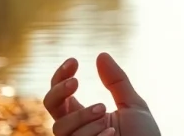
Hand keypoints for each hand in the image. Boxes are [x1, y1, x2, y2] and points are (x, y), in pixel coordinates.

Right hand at [43, 52, 161, 135]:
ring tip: (106, 114)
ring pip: (61, 127)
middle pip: (49, 106)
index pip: (61, 94)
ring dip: (85, 117)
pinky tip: (112, 133)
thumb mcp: (133, 105)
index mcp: (83, 116)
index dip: (61, 77)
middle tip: (77, 82)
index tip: (74, 61)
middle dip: (60, 92)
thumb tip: (101, 55)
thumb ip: (116, 82)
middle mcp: (74, 130)